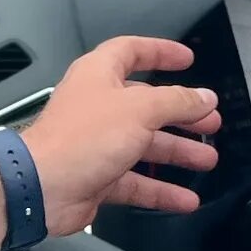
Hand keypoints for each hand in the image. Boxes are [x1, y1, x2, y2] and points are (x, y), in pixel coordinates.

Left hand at [21, 38, 216, 231]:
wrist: (43, 187)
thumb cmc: (79, 139)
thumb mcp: (139, 110)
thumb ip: (177, 101)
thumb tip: (203, 97)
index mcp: (99, 75)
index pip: (132, 51)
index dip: (160, 52)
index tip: (185, 59)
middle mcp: (97, 106)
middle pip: (146, 104)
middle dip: (180, 112)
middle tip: (208, 120)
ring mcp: (97, 143)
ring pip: (144, 145)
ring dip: (177, 152)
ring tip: (206, 159)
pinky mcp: (97, 176)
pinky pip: (136, 181)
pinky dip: (161, 189)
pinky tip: (185, 199)